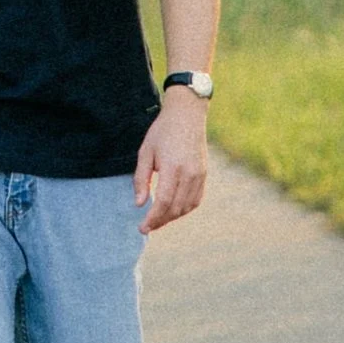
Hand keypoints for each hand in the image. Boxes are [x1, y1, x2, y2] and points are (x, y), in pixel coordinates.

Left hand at [135, 88, 209, 233]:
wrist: (187, 115)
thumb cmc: (162, 131)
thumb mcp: (145, 152)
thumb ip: (141, 179)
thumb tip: (139, 204)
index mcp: (173, 167)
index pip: (164, 202)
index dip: (153, 218)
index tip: (142, 228)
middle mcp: (189, 174)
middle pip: (175, 208)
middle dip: (160, 221)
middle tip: (146, 226)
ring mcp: (199, 175)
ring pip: (187, 207)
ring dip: (172, 217)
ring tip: (157, 219)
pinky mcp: (204, 174)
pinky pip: (196, 200)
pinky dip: (184, 209)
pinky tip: (173, 210)